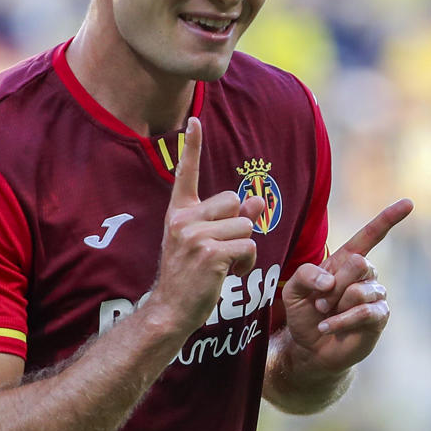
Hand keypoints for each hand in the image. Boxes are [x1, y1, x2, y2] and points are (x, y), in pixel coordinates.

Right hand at [143, 117, 266, 336]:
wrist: (172, 309)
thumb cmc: (191, 277)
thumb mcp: (209, 242)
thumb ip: (233, 219)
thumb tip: (259, 202)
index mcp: (179, 213)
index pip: (186, 174)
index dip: (192, 147)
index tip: (194, 121)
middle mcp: (184, 219)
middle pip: (234, 204)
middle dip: (240, 227)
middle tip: (224, 251)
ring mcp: (195, 236)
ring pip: (246, 227)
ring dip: (246, 249)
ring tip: (226, 266)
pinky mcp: (210, 253)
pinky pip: (248, 246)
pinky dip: (247, 263)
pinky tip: (230, 274)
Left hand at [279, 196, 413, 373]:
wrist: (309, 346)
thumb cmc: (304, 313)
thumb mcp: (294, 289)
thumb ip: (306, 275)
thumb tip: (330, 282)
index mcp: (348, 260)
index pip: (371, 235)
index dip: (389, 218)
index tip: (408, 203)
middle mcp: (367, 274)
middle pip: (359, 264)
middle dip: (333, 285)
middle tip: (320, 302)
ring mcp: (375, 295)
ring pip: (359, 291)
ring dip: (334, 305)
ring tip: (324, 314)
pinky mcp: (379, 317)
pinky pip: (364, 312)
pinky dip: (341, 320)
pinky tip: (328, 326)